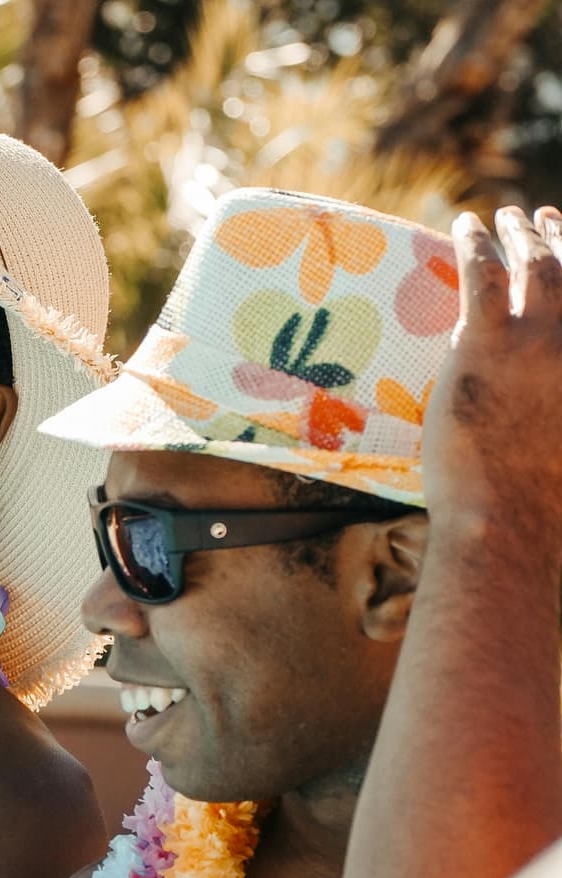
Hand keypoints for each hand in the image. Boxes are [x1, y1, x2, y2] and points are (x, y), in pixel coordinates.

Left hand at [423, 206, 561, 553]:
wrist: (511, 520)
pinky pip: (482, 274)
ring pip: (534, 264)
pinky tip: (467, 226)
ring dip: (521, 233)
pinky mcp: (486, 345)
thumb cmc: (543, 501)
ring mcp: (538, 342)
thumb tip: (543, 388)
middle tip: (542, 217)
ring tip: (505, 216)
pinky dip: (477, 243)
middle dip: (561, 237)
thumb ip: (556, 395)